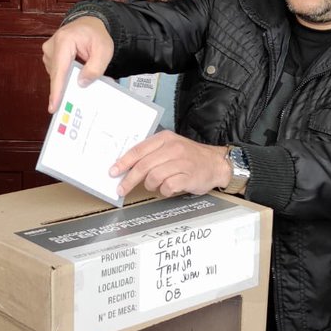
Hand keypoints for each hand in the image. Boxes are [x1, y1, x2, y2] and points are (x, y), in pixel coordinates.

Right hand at [42, 17, 113, 112]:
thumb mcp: (104, 51)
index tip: (54, 105)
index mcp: (64, 41)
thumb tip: (81, 83)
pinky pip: (57, 73)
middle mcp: (52, 46)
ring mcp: (49, 52)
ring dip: (68, 81)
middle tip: (77, 99)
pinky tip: (76, 75)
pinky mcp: (50, 57)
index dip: (57, 90)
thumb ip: (95, 68)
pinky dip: (66, 77)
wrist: (90, 25)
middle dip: (66, 88)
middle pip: (57, 75)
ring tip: (82, 77)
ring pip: (57, 76)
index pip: (60, 70)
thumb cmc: (96, 35)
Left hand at [110, 131, 230, 198]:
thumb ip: (151, 153)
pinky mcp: (189, 176)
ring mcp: (182, 162)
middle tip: (121, 189)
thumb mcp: (171, 147)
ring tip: (155, 186)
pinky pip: (168, 186)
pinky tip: (168, 188)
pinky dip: (164, 191)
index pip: (139, 150)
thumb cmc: (190, 157)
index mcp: (165, 138)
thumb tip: (126, 166)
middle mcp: (173, 148)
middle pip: (143, 166)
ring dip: (150, 185)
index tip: (113, 172)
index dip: (123, 162)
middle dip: (129, 180)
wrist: (217, 163)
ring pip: (154, 177)